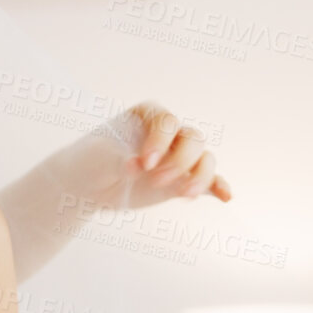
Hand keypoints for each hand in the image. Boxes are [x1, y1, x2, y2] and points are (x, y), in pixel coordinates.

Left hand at [65, 101, 232, 208]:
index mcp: (149, 116)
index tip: (145, 163)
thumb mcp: (100, 156)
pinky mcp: (182, 180)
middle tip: (156, 180)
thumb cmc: (92, 160)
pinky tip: (225, 196)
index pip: (167, 122)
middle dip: (180, 161)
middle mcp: (169, 134)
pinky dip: (218, 186)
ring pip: (204, 159)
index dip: (161, 141)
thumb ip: (120, 159)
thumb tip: (135, 168)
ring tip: (185, 194)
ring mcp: (178, 156)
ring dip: (200, 176)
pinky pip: (208, 181)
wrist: (87, 184)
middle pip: (192, 139)